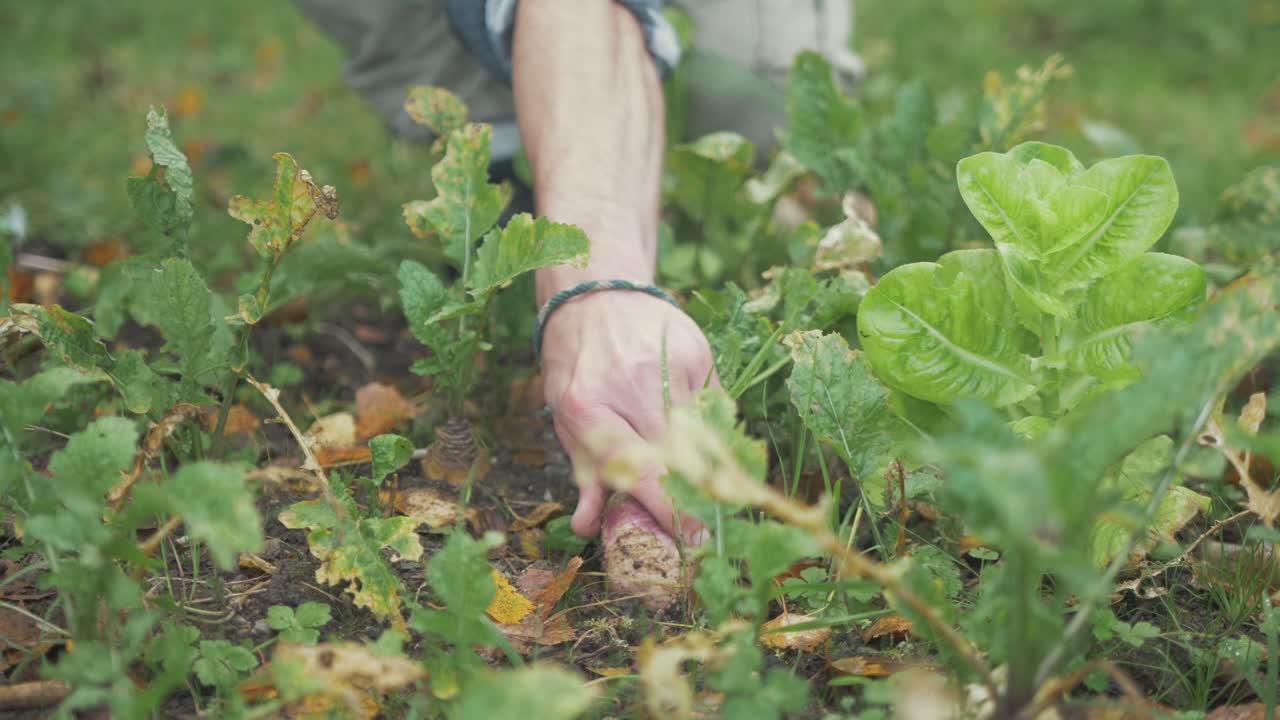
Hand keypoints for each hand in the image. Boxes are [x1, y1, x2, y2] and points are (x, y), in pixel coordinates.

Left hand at [540, 289, 716, 542]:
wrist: (597, 295)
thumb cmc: (579, 366)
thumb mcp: (567, 416)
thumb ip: (583, 473)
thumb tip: (588, 527)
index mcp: (587, 404)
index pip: (635, 468)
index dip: (667, 507)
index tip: (693, 537)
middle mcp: (630, 382)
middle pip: (679, 455)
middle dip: (697, 496)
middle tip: (709, 524)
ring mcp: (670, 364)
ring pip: (705, 433)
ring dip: (710, 465)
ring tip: (712, 485)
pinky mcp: (699, 353)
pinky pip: (717, 406)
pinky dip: (712, 428)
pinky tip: (700, 430)